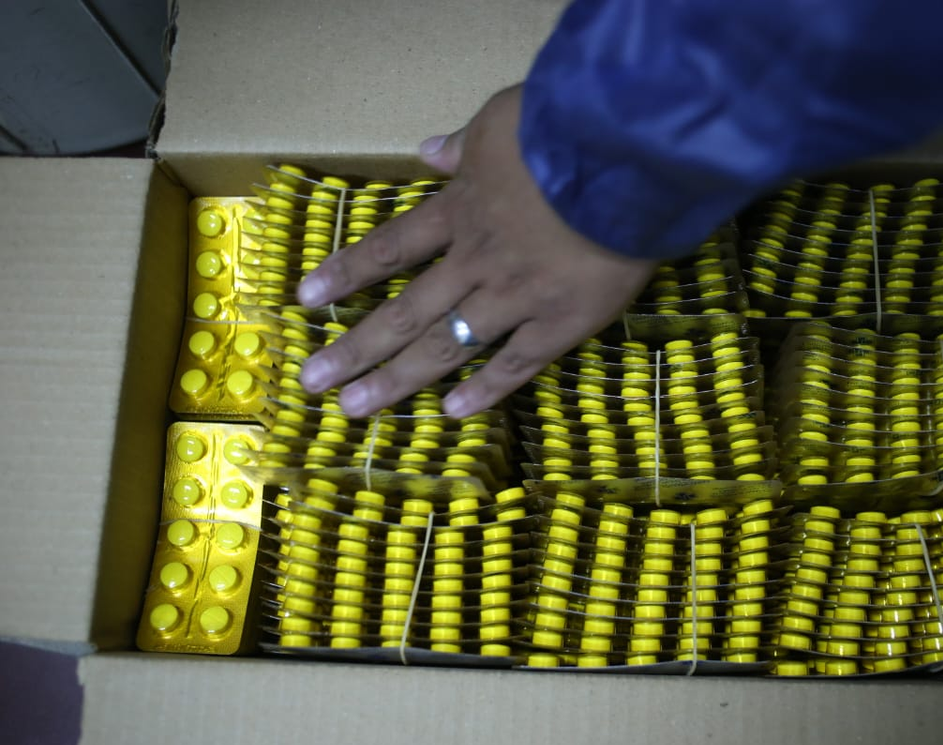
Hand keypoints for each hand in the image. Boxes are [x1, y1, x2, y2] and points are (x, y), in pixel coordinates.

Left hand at [296, 84, 657, 417]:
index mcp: (462, 211)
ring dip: (397, 379)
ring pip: (445, 347)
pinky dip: (485, 390)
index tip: (305, 300)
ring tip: (355, 409)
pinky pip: (516, 363)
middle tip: (313, 383)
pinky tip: (451, 414)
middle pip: (404, 311)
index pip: (391, 248)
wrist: (623, 160)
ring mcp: (515, 299)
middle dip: (355, 349)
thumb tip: (427, 151)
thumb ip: (465, 144)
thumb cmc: (564, 128)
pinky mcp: (560, 323)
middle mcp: (475, 263)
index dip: (348, 274)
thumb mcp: (502, 119)